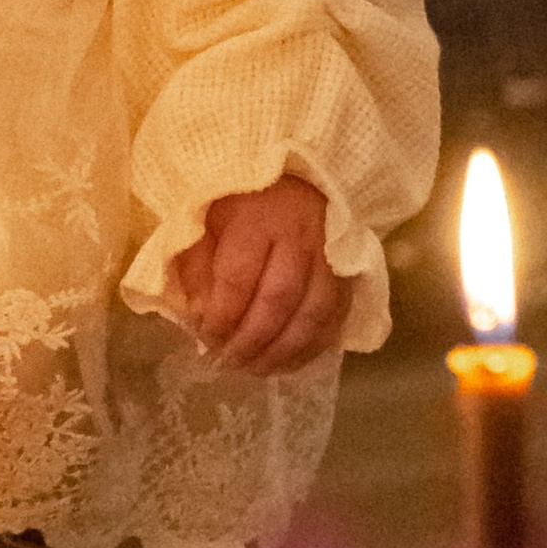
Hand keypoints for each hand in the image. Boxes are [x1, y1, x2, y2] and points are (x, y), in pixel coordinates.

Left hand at [168, 172, 349, 372]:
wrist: (300, 178)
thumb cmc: (243, 201)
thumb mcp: (207, 219)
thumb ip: (197, 265)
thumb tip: (199, 316)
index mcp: (257, 220)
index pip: (238, 278)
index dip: (222, 316)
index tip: (207, 338)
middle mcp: (300, 238)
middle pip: (278, 301)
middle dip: (252, 341)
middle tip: (230, 363)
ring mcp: (330, 257)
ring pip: (312, 315)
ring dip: (283, 351)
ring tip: (257, 369)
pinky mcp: (349, 274)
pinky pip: (335, 319)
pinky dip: (312, 348)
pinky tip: (288, 363)